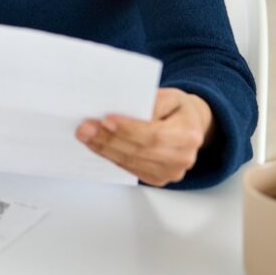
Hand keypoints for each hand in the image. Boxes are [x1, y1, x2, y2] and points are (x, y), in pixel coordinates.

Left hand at [76, 87, 214, 186]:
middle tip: (85, 129)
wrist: (190, 126)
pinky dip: (111, 157)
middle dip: (109, 140)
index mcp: (189, 134)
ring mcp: (171, 172)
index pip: (155, 135)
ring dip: (105, 149)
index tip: (105, 120)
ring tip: (85, 136)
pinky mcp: (158, 179)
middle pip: (140, 151)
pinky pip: (130, 169)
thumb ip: (152, 102)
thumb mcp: (170, 96)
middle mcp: (183, 157)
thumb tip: (124, 110)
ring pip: (132, 162)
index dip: (129, 130)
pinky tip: (97, 146)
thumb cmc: (176, 109)